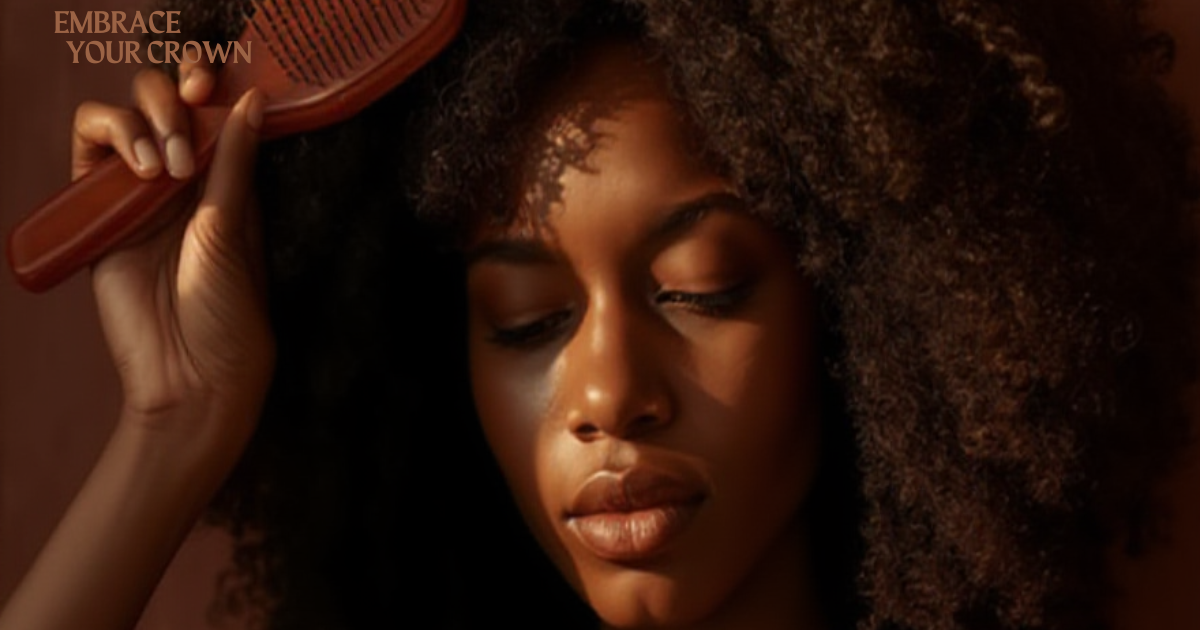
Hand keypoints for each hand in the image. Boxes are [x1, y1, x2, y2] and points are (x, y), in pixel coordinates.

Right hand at [75, 59, 273, 458]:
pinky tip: (142, 168)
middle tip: (191, 110)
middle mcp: (184, 181)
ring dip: (145, 117)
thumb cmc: (228, 312)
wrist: (189, 374)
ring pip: (123, 116)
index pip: (212, 110)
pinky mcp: (99, 212)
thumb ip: (234, 162)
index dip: (208, 83)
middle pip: (164, 102)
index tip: (211, 82)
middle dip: (174, 92)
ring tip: (169, 167)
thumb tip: (251, 100)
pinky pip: (88, 152)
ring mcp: (139, 194)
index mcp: (228, 181)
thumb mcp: (234, 228)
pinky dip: (110, 137)